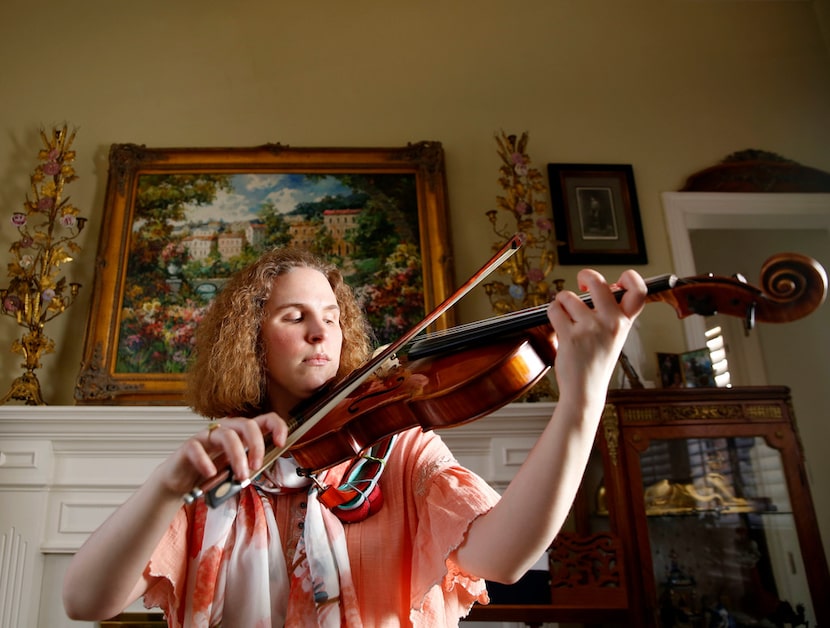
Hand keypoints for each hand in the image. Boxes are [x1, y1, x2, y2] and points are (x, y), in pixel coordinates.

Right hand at [157, 412, 289, 495]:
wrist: (181, 483)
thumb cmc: (211, 473)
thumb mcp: (235, 469)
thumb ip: (249, 466)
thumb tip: (264, 468)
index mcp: (241, 434)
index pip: (264, 420)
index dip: (276, 427)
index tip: (281, 443)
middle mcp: (225, 430)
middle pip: (246, 424)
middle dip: (256, 445)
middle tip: (256, 466)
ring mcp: (206, 436)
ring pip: (226, 436)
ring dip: (237, 456)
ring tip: (239, 477)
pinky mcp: (188, 447)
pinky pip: (197, 448)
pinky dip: (205, 461)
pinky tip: (210, 474)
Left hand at [547, 268, 646, 407]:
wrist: (585, 391)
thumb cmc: (596, 363)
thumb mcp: (614, 337)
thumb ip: (611, 312)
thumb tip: (599, 286)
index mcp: (624, 322)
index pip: (639, 290)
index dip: (630, 277)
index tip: (617, 281)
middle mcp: (611, 322)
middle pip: (598, 282)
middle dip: (586, 275)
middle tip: (582, 283)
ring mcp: (590, 328)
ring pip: (567, 296)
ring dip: (562, 303)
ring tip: (567, 317)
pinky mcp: (570, 336)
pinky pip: (554, 309)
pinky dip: (552, 314)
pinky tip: (559, 325)